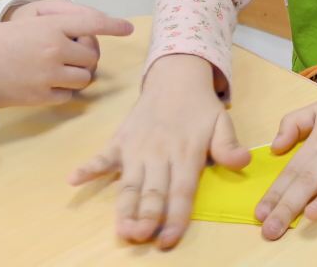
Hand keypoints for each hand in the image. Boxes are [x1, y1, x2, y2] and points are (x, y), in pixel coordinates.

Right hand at [0, 7, 132, 107]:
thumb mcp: (25, 20)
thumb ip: (56, 22)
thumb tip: (83, 29)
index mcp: (51, 26)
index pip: (93, 23)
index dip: (113, 25)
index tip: (127, 28)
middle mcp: (55, 49)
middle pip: (92, 56)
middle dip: (86, 55)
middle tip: (71, 54)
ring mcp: (49, 75)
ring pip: (85, 77)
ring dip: (78, 74)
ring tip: (60, 70)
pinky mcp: (41, 97)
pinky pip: (69, 96)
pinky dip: (64, 91)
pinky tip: (48, 85)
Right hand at [69, 54, 249, 249]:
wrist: (175, 77)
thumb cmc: (201, 107)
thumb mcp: (222, 122)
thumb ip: (229, 145)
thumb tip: (242, 162)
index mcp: (186, 153)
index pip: (181, 191)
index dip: (176, 217)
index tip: (168, 240)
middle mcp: (159, 154)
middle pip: (152, 191)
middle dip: (146, 217)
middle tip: (140, 238)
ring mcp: (137, 148)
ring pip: (129, 183)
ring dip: (124, 207)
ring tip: (120, 228)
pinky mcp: (121, 140)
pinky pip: (103, 156)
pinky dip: (89, 167)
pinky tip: (74, 179)